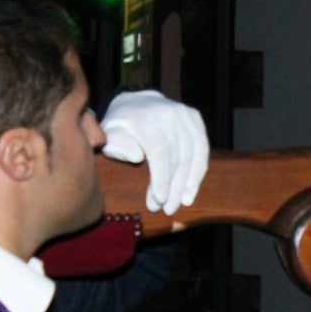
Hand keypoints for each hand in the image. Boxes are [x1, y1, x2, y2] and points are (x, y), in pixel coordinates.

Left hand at [100, 90, 208, 214]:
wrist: (135, 103)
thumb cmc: (120, 127)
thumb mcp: (109, 136)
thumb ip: (117, 146)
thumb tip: (137, 156)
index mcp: (145, 117)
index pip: (160, 152)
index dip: (162, 179)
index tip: (159, 201)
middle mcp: (168, 112)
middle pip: (178, 156)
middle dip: (174, 186)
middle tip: (168, 208)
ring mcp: (185, 113)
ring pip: (193, 154)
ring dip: (188, 182)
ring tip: (181, 202)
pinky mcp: (195, 118)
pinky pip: (202, 148)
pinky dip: (198, 171)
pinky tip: (190, 190)